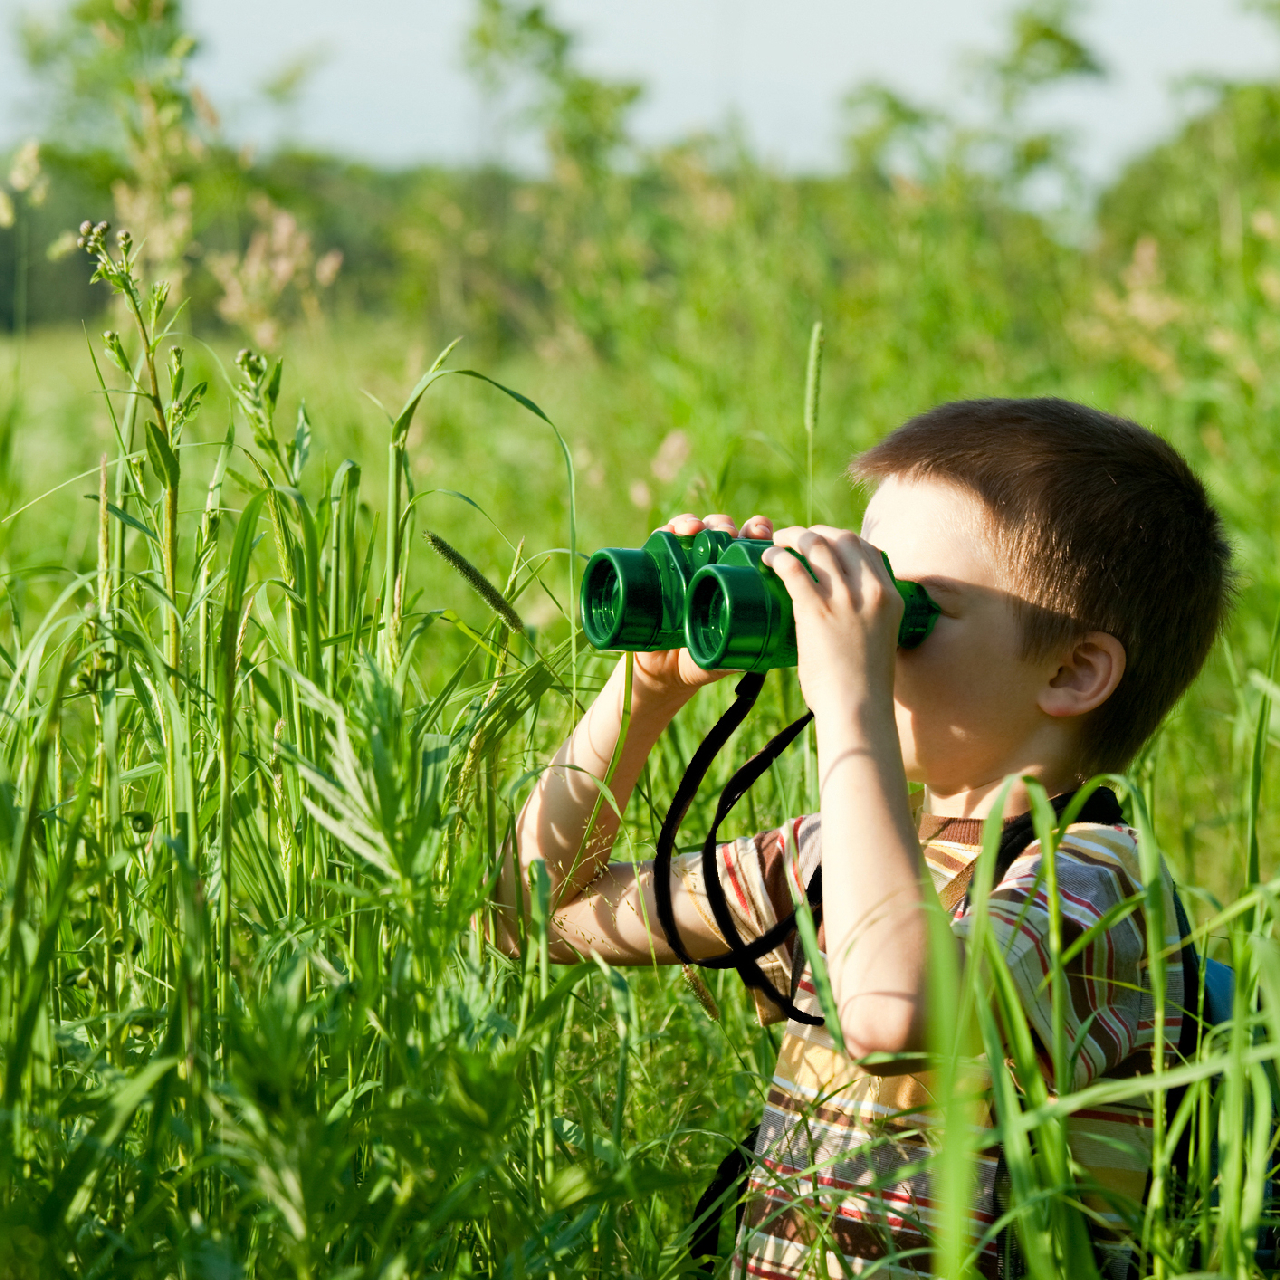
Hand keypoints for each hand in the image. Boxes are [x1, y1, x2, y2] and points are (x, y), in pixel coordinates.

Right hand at [630, 512, 773, 701]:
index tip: (761, 532)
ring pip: (695, 531)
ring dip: (699, 523)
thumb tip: (778, 642)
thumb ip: (751, 647)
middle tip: (729, 533)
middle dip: (727, 525)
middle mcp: (711, 564)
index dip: (758, 531)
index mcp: (736, 577)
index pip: (751, 545)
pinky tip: (673, 530)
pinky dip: (667, 531)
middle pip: (723, 531)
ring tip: (697, 529)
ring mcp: (684, 564)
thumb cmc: (705, 660)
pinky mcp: (657, 568)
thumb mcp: (733, 653)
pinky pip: (662, 542)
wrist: (665, 673)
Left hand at [762, 525, 903, 718]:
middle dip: (818, 532)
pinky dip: (777, 556)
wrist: (858, 710)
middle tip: (796, 540)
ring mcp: (844, 599)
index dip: (842, 540)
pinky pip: (794, 568)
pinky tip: (767, 558)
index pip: (868, 549)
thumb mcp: (878, 643)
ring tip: (778, 543)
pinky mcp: (816, 610)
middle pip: (843, 538)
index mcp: (890, 598)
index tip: (824, 545)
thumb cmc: (864, 687)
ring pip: (817, 545)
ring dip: (794, 537)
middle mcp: (871, 591)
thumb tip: (843, 623)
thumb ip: (866, 624)